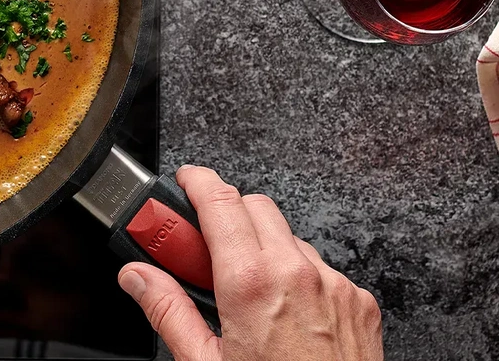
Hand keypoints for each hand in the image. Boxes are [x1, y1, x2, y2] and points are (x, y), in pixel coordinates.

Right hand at [116, 166, 381, 360]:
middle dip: (228, 216)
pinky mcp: (359, 301)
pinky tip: (288, 316)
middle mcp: (297, 273)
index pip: (220, 201)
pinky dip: (301, 279)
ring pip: (292, 239)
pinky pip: (324, 270)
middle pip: (257, 207)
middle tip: (204, 249)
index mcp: (251, 283)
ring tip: (248, 295)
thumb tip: (138, 278)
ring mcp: (335, 285)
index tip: (185, 182)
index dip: (197, 181)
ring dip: (266, 251)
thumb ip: (168, 311)